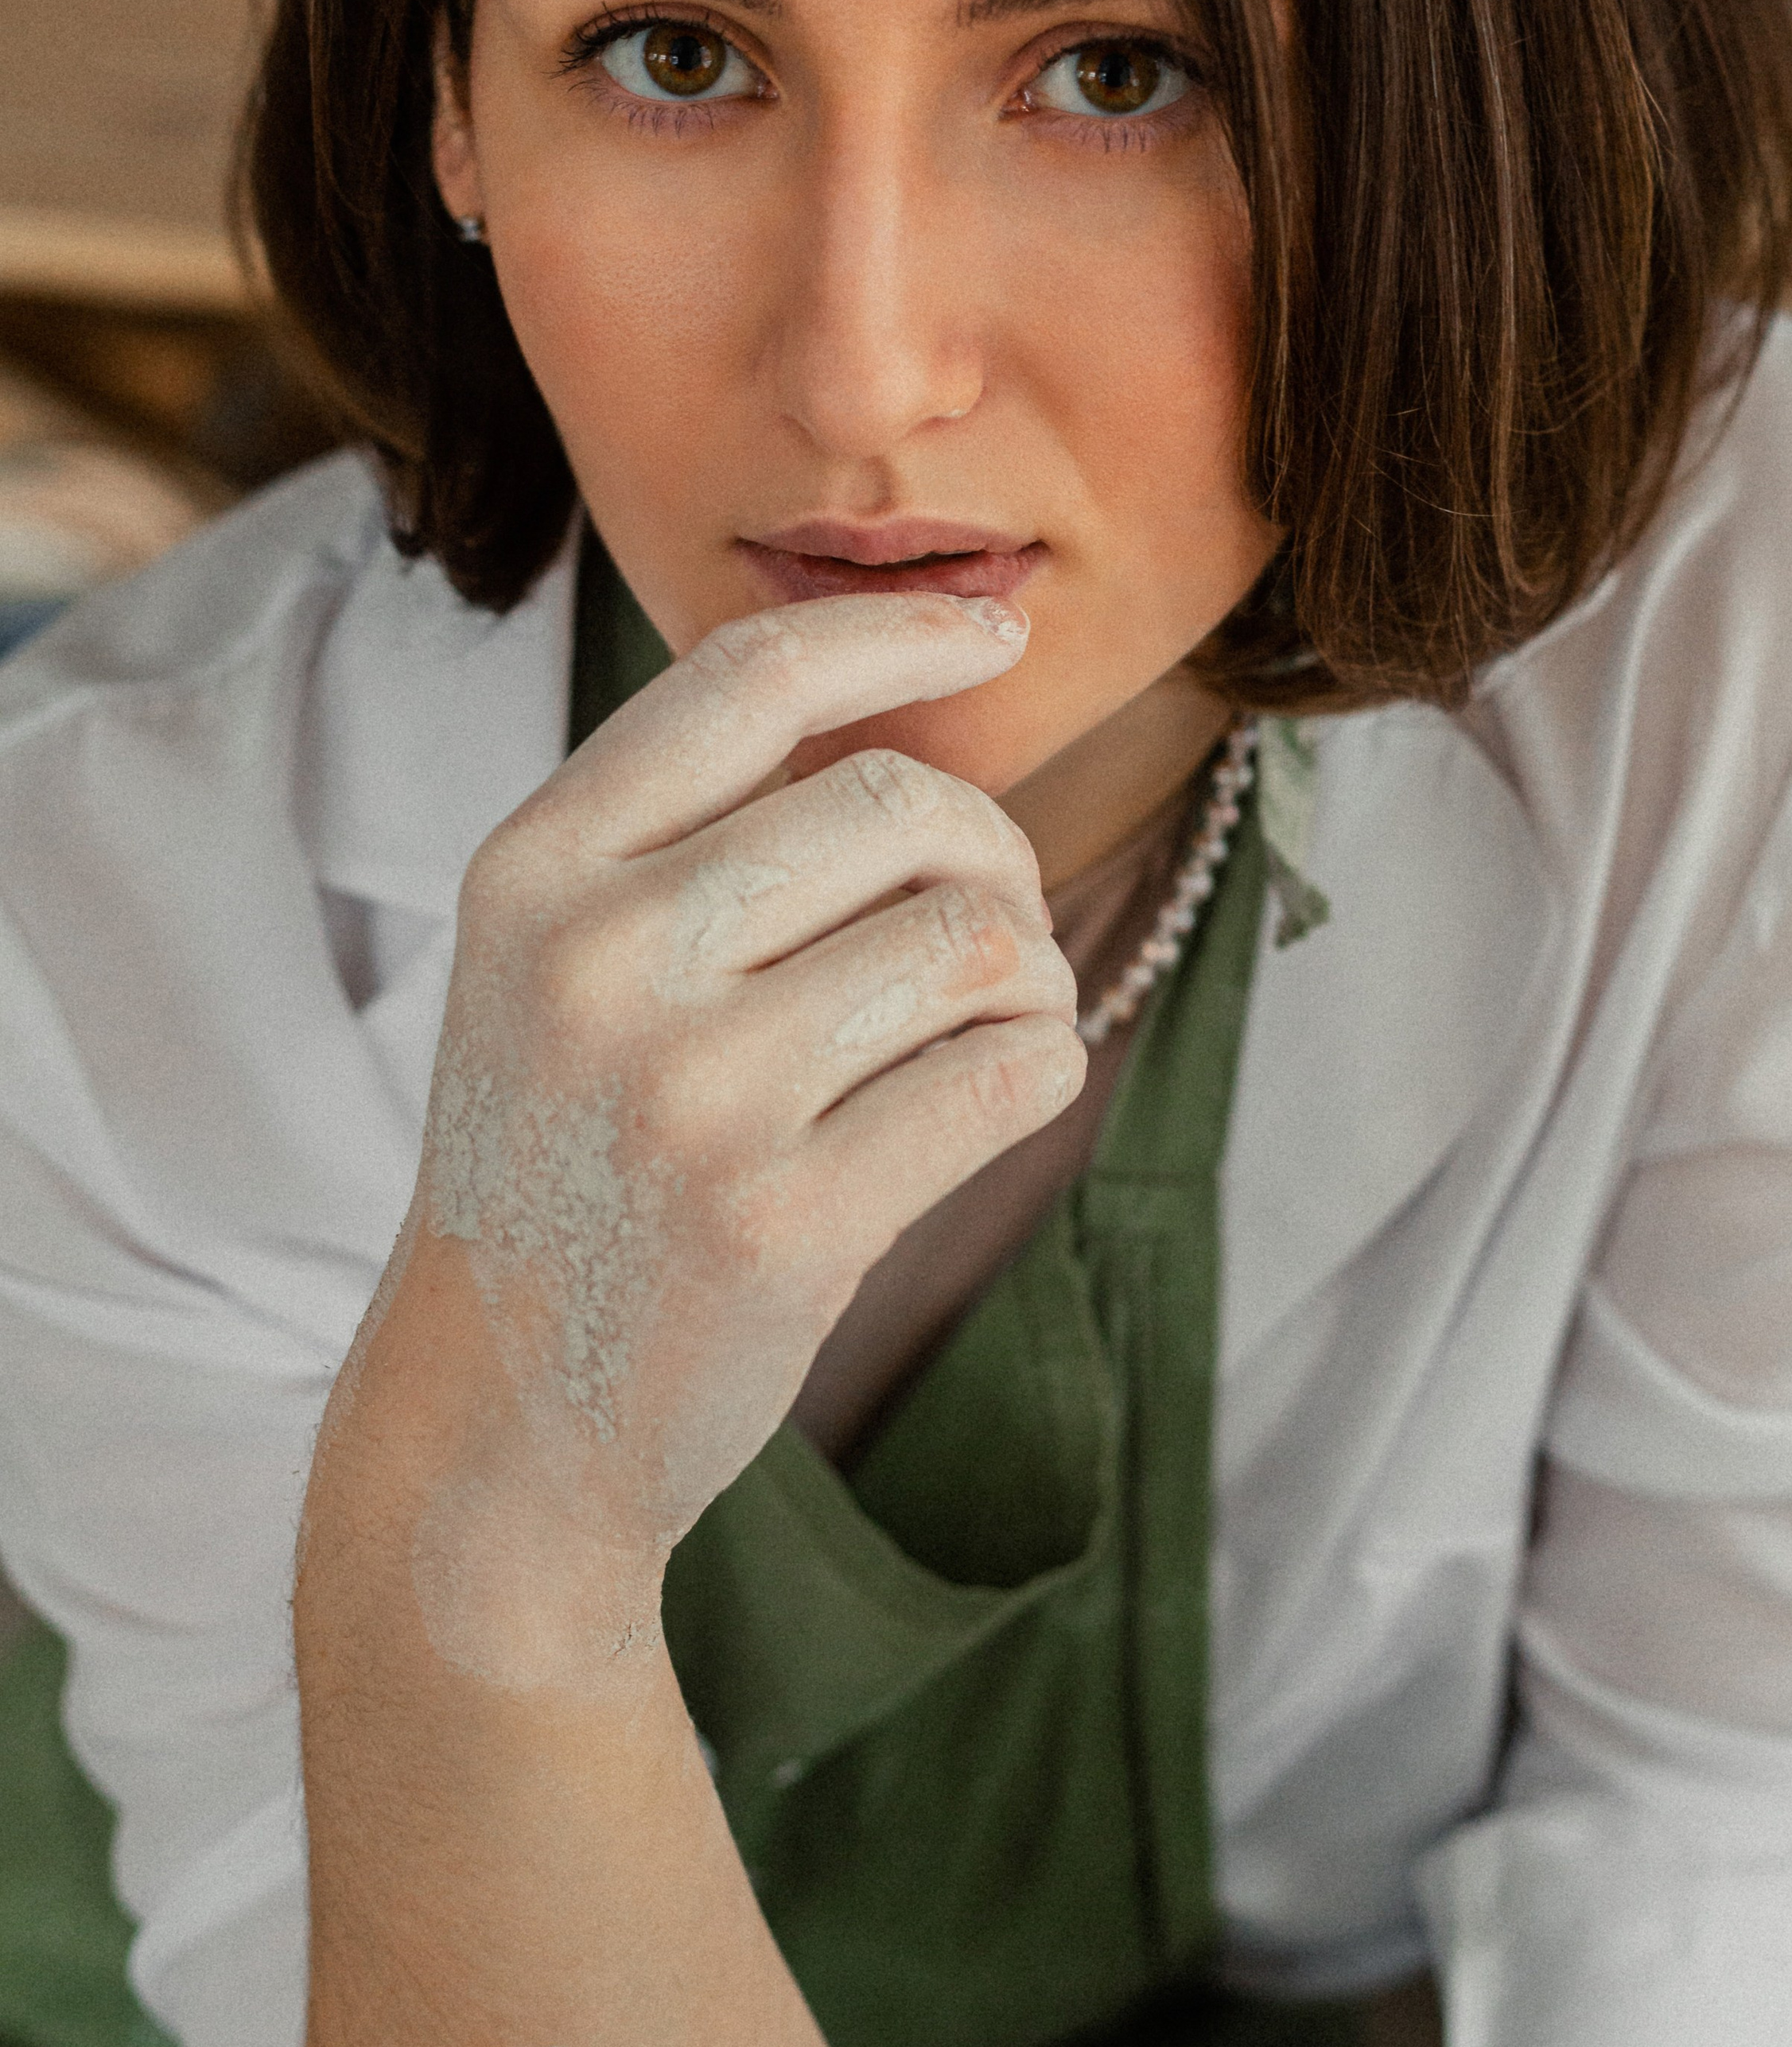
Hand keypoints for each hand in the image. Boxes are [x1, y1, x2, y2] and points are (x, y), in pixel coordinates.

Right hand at [406, 589, 1081, 1604]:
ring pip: (977, 941)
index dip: (901, 631)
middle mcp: (600, 961)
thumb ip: (688, 834)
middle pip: (902, 807)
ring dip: (1028, 974)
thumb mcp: (552, 963)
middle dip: (987, 856)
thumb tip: (915, 681)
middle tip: (980, 930)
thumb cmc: (566, 1161)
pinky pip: (1010, 1074)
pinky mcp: (786, 1219)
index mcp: (535, 870)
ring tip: (988, 1021)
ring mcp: (691, 1095)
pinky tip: (987, 1093)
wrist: (498, 1415)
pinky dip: (1038, 1067)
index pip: (751, 678)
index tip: (997, 632)